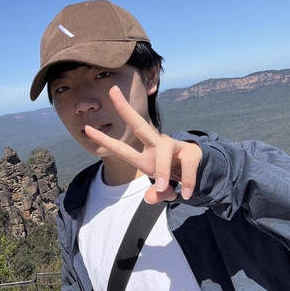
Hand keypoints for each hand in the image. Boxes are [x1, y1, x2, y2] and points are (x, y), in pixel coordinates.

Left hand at [84, 86, 201, 202]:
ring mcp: (174, 146)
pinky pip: (187, 165)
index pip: (121, 147)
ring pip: (164, 150)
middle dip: (124, 110)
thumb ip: (157, 195)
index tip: (86, 129)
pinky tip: (186, 193)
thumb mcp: (164, 190)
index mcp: (145, 156)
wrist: (203, 175)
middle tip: (111, 92)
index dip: (104, 139)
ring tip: (162, 187)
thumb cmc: (175, 177)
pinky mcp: (191, 151)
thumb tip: (150, 197)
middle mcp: (157, 146)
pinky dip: (186, 181)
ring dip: (161, 170)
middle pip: (139, 125)